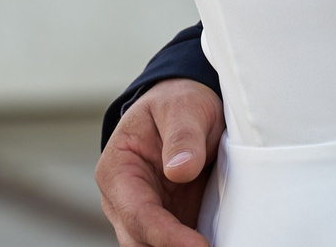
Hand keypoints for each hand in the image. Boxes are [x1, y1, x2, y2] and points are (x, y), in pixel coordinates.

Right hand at [95, 79, 221, 246]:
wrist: (182, 106)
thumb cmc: (176, 103)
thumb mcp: (183, 107)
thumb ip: (182, 136)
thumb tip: (179, 170)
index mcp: (118, 171)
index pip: (138, 214)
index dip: (167, 236)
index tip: (199, 246)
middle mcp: (124, 201)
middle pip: (141, 243)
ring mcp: (146, 216)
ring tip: (216, 244)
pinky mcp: (170, 224)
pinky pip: (175, 245)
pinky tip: (217, 243)